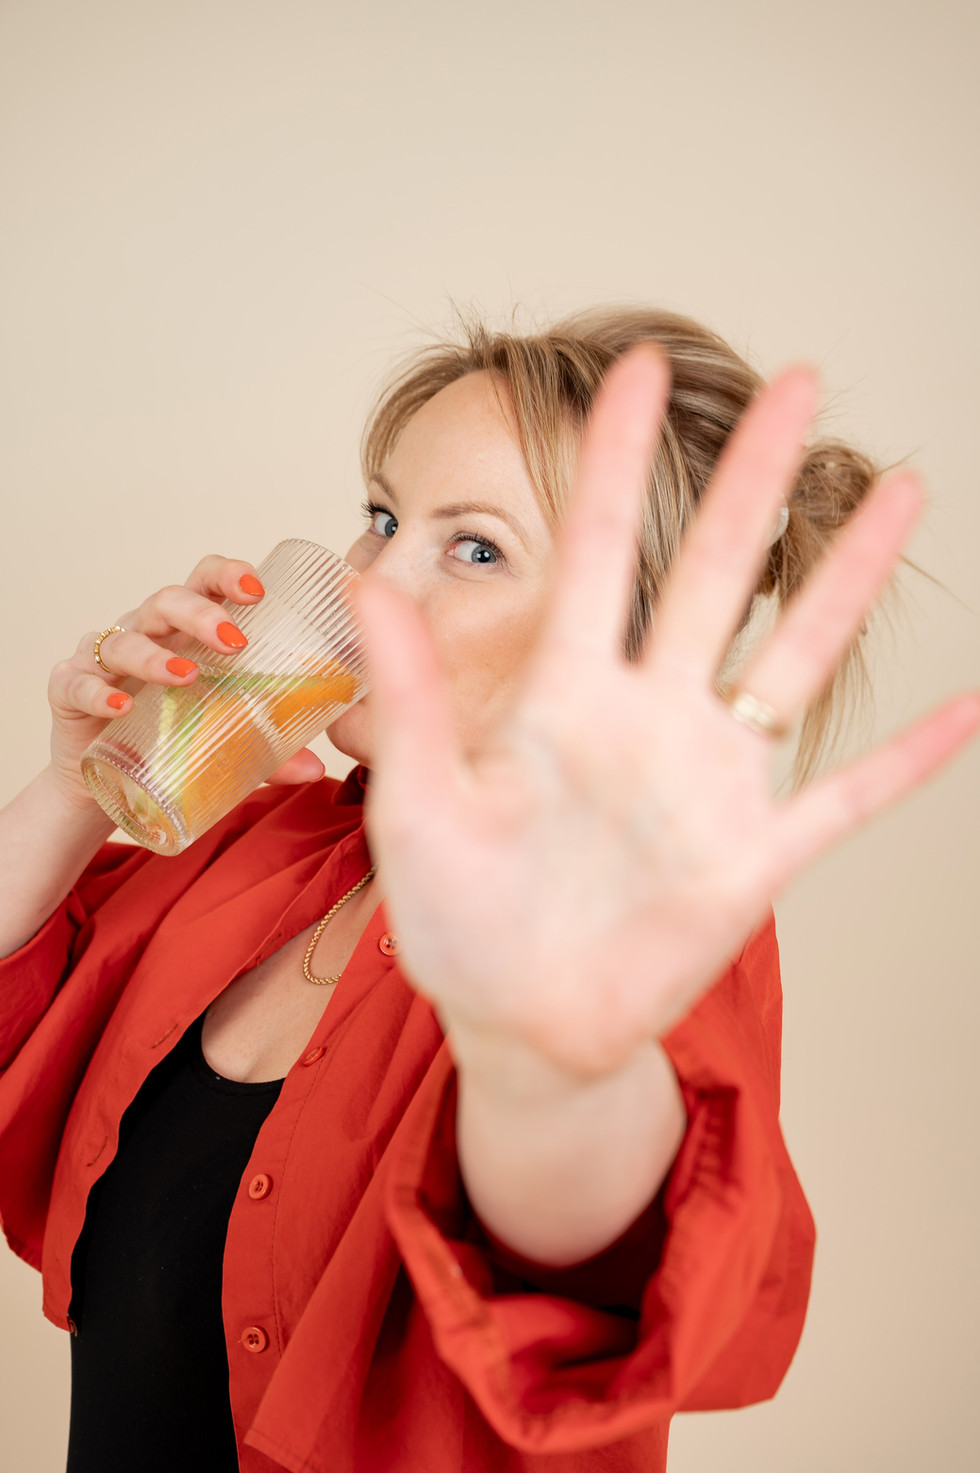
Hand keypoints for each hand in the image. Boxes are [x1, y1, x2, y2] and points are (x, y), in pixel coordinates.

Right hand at [47, 555, 324, 811]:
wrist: (106, 784)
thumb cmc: (170, 740)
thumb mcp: (224, 743)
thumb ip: (269, 755)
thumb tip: (316, 770)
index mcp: (185, 631)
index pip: (205, 582)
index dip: (228, 575)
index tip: (257, 589)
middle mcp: (144, 632)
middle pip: (167, 600)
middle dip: (202, 614)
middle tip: (235, 641)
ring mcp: (103, 659)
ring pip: (123, 639)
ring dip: (155, 656)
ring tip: (186, 676)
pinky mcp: (68, 690)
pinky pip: (77, 683)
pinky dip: (98, 693)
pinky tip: (120, 707)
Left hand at [356, 349, 979, 1077]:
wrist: (518, 1024)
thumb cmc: (459, 921)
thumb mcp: (416, 804)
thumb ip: (408, 696)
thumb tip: (366, 580)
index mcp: (563, 699)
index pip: (598, 554)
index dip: (618, 462)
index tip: (639, 372)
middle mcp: (648, 720)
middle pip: (714, 575)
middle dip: (756, 479)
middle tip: (800, 385)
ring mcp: (709, 784)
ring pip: (793, 660)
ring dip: (846, 579)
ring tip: (900, 492)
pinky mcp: (754, 859)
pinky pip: (846, 799)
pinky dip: (907, 761)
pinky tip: (967, 707)